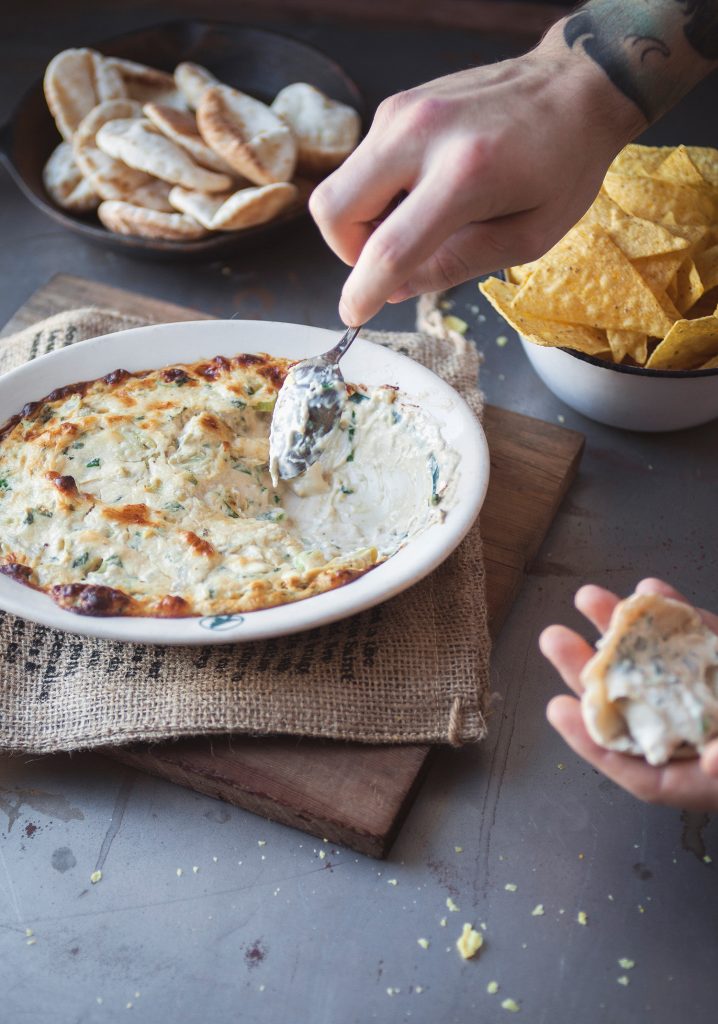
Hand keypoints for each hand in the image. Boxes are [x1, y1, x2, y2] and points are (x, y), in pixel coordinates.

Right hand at [310, 24, 644, 325]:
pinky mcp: (398, 104)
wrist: (576, 84)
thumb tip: (393, 289)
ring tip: (418, 222)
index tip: (354, 315)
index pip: (389, 249)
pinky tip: (422, 193)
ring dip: (363, 221)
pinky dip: (377, 194)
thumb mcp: (526, 237)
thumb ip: (456, 266)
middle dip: (348, 251)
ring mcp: (403, 111)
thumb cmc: (563, 165)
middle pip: (332, 209)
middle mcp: (422, 134)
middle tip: (389, 260)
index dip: (363, 292)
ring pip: (339, 186)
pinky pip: (361, 165)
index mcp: (465, 174)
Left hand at [540, 578, 717, 810]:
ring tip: (588, 598)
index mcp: (690, 775)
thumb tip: (711, 763)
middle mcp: (689, 731)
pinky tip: (649, 587)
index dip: (591, 738)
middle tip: (552, 639)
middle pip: (629, 702)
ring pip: (654, 659)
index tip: (558, 709)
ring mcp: (705, 688)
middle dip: (587, 670)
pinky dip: (674, 610)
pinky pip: (697, 634)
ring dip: (620, 627)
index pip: (632, 762)